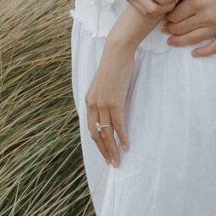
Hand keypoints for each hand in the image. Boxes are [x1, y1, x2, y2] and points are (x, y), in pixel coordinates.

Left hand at [84, 45, 134, 165]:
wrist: (117, 52)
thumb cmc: (113, 67)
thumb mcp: (103, 85)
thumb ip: (103, 99)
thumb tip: (109, 111)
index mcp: (89, 102)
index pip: (91, 129)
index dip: (98, 144)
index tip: (105, 154)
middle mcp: (93, 105)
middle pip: (97, 135)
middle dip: (105, 151)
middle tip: (112, 163)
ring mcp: (103, 104)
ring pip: (107, 133)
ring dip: (113, 149)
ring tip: (118, 160)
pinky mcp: (115, 101)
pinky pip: (118, 124)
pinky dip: (122, 136)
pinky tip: (126, 146)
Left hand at [163, 0, 215, 57]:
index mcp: (198, 1)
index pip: (175, 15)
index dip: (167, 17)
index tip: (165, 17)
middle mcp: (205, 17)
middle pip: (180, 28)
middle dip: (170, 29)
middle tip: (165, 29)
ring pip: (193, 39)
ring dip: (179, 41)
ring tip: (171, 41)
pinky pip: (214, 47)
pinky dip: (203, 52)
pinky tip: (195, 53)